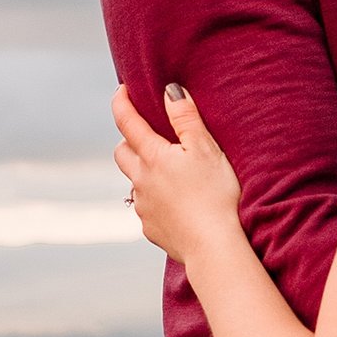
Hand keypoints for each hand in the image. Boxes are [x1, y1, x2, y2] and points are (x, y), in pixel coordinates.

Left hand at [112, 80, 241, 272]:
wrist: (214, 247)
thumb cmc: (215, 195)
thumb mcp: (206, 149)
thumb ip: (185, 118)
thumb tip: (169, 91)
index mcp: (153, 157)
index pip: (127, 122)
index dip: (121, 102)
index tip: (122, 90)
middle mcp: (141, 181)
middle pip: (121, 153)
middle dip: (129, 140)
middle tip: (146, 135)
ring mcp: (144, 207)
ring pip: (134, 182)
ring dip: (144, 172)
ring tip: (168, 173)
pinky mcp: (151, 229)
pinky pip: (147, 209)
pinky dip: (156, 200)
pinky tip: (177, 204)